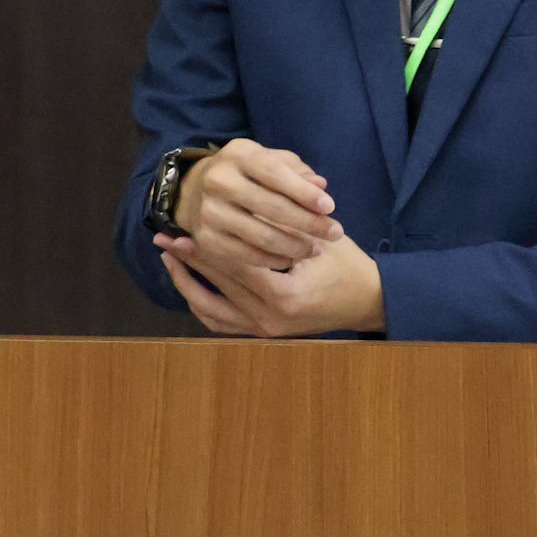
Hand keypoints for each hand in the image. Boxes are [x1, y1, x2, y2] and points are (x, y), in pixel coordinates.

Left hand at [157, 233, 385, 337]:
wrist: (369, 300)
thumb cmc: (348, 265)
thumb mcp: (319, 239)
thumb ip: (282, 226)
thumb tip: (241, 204)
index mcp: (284, 295)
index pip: (234, 265)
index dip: (206, 246)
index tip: (183, 229)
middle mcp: (269, 318)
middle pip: (217, 284)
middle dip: (190, 259)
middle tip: (166, 239)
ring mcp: (265, 330)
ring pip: (210, 309)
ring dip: (187, 283)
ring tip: (169, 260)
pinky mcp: (264, 333)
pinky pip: (222, 323)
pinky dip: (202, 305)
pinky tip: (189, 284)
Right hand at [171, 137, 340, 275]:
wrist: (196, 191)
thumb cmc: (249, 174)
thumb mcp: (271, 161)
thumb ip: (296, 171)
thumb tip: (320, 184)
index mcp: (238, 154)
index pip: (276, 174)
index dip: (304, 192)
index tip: (331, 207)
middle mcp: (217, 181)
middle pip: (271, 207)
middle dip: (308, 222)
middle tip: (336, 233)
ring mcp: (208, 212)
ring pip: (261, 235)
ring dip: (295, 246)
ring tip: (317, 249)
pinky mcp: (205, 240)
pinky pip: (246, 256)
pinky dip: (273, 260)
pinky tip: (292, 259)